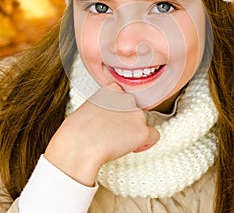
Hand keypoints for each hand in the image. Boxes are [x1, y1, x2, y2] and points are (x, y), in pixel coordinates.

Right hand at [45, 83, 159, 185]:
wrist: (78, 146)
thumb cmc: (76, 131)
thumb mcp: (88, 108)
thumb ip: (104, 107)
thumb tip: (109, 119)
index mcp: (112, 89)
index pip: (124, 97)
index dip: (119, 110)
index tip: (111, 120)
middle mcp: (127, 98)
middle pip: (133, 110)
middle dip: (126, 121)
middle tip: (111, 133)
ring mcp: (136, 114)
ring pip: (142, 123)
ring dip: (133, 132)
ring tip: (115, 142)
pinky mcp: (142, 131)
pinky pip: (154, 136)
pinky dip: (146, 143)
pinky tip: (135, 148)